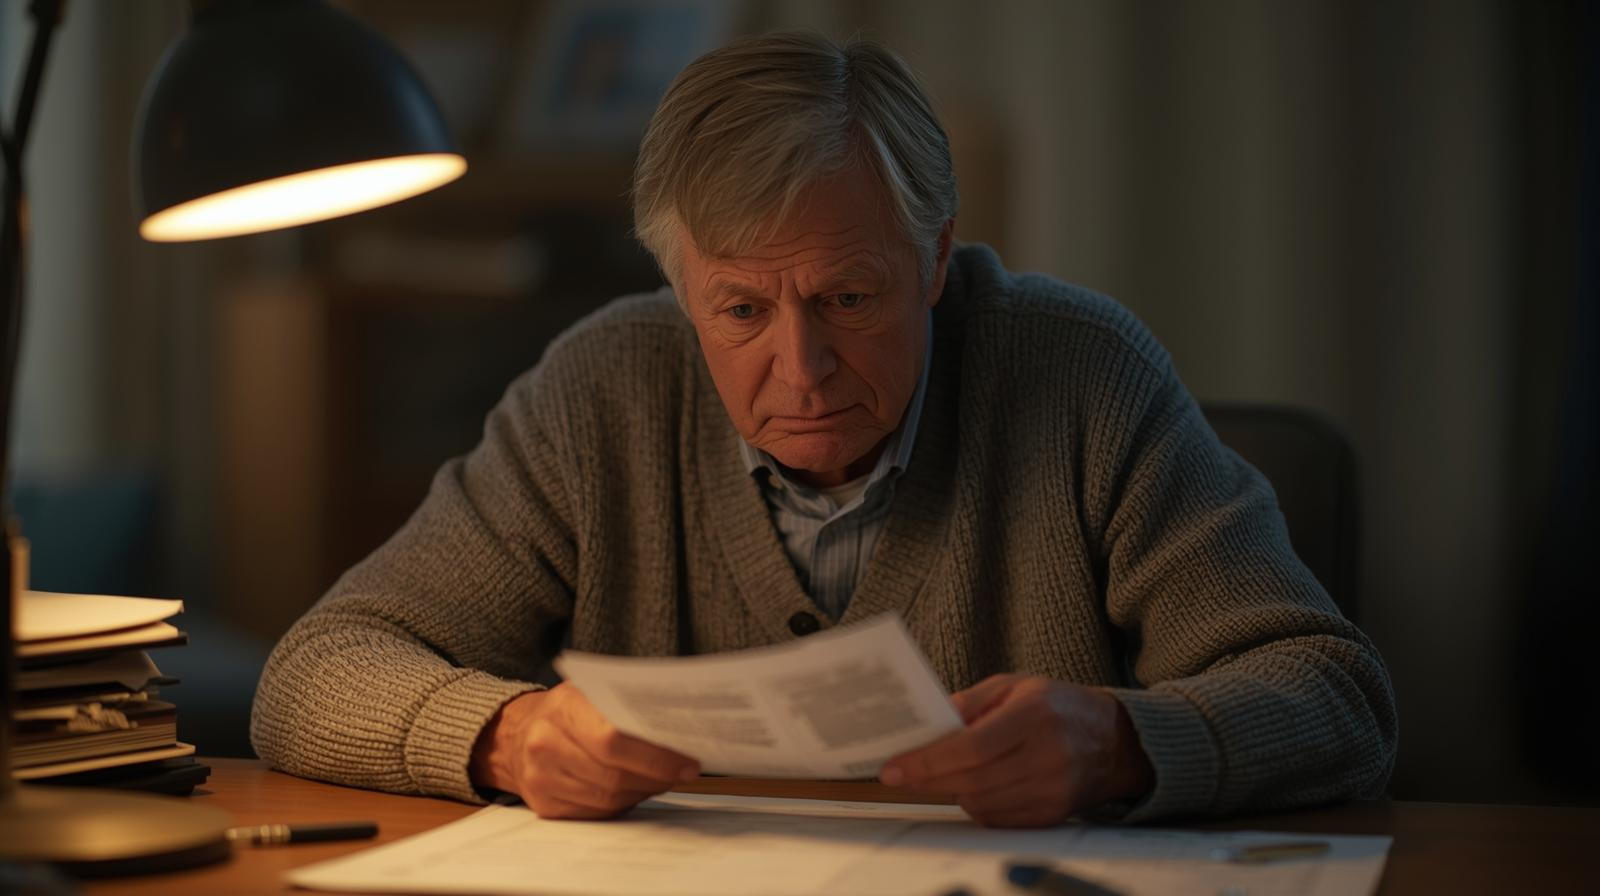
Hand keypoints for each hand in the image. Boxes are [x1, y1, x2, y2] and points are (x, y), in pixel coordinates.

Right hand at [470, 684, 699, 818]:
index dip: (654, 756)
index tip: (687, 762)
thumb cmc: (566, 711)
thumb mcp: (591, 693)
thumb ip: (627, 708)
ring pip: (607, 798)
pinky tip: (634, 790)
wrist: (514, 734)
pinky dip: (621, 804)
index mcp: (562, 706)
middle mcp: (544, 743)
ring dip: (642, 791)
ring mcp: (540, 778)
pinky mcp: (543, 805)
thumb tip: (678, 732)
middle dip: (655, 777)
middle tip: (683, 773)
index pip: (612, 739)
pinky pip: (595, 813)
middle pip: (613, 774)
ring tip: (662, 779)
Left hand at [879, 675, 1153, 826]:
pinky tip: (973, 786)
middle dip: (928, 779)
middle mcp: (1047, 755)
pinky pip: (999, 818)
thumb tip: (930, 723)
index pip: (971, 747)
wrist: (1114, 739)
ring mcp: (1054, 790)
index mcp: (1035, 715)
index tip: (895, 767)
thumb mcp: (1014, 685)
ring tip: (940, 774)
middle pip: (972, 780)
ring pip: (982, 803)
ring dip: (952, 791)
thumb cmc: (1057, 706)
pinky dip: (977, 805)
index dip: (928, 761)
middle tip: (901, 775)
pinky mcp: (1054, 814)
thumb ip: (970, 701)